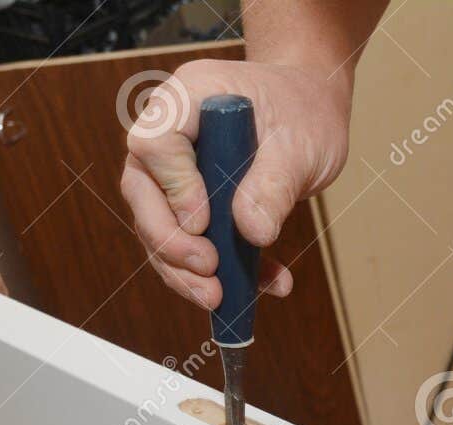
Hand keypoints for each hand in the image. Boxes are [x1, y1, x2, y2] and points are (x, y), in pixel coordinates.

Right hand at [120, 58, 350, 307]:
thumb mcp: (300, 143)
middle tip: (208, 275)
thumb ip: (274, 183)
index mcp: (188, 98)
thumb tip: (252, 231)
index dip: (173, 188)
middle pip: (143, 192)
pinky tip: (262, 286)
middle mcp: (169, 134)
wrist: (310, 110)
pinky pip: (190, 245)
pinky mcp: (188, 205)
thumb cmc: (302, 111)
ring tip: (222, 299)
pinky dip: (223, 273)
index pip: (156, 143)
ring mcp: (172, 172)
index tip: (202, 223)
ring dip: (185, 271)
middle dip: (170, 243)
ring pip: (158, 228)